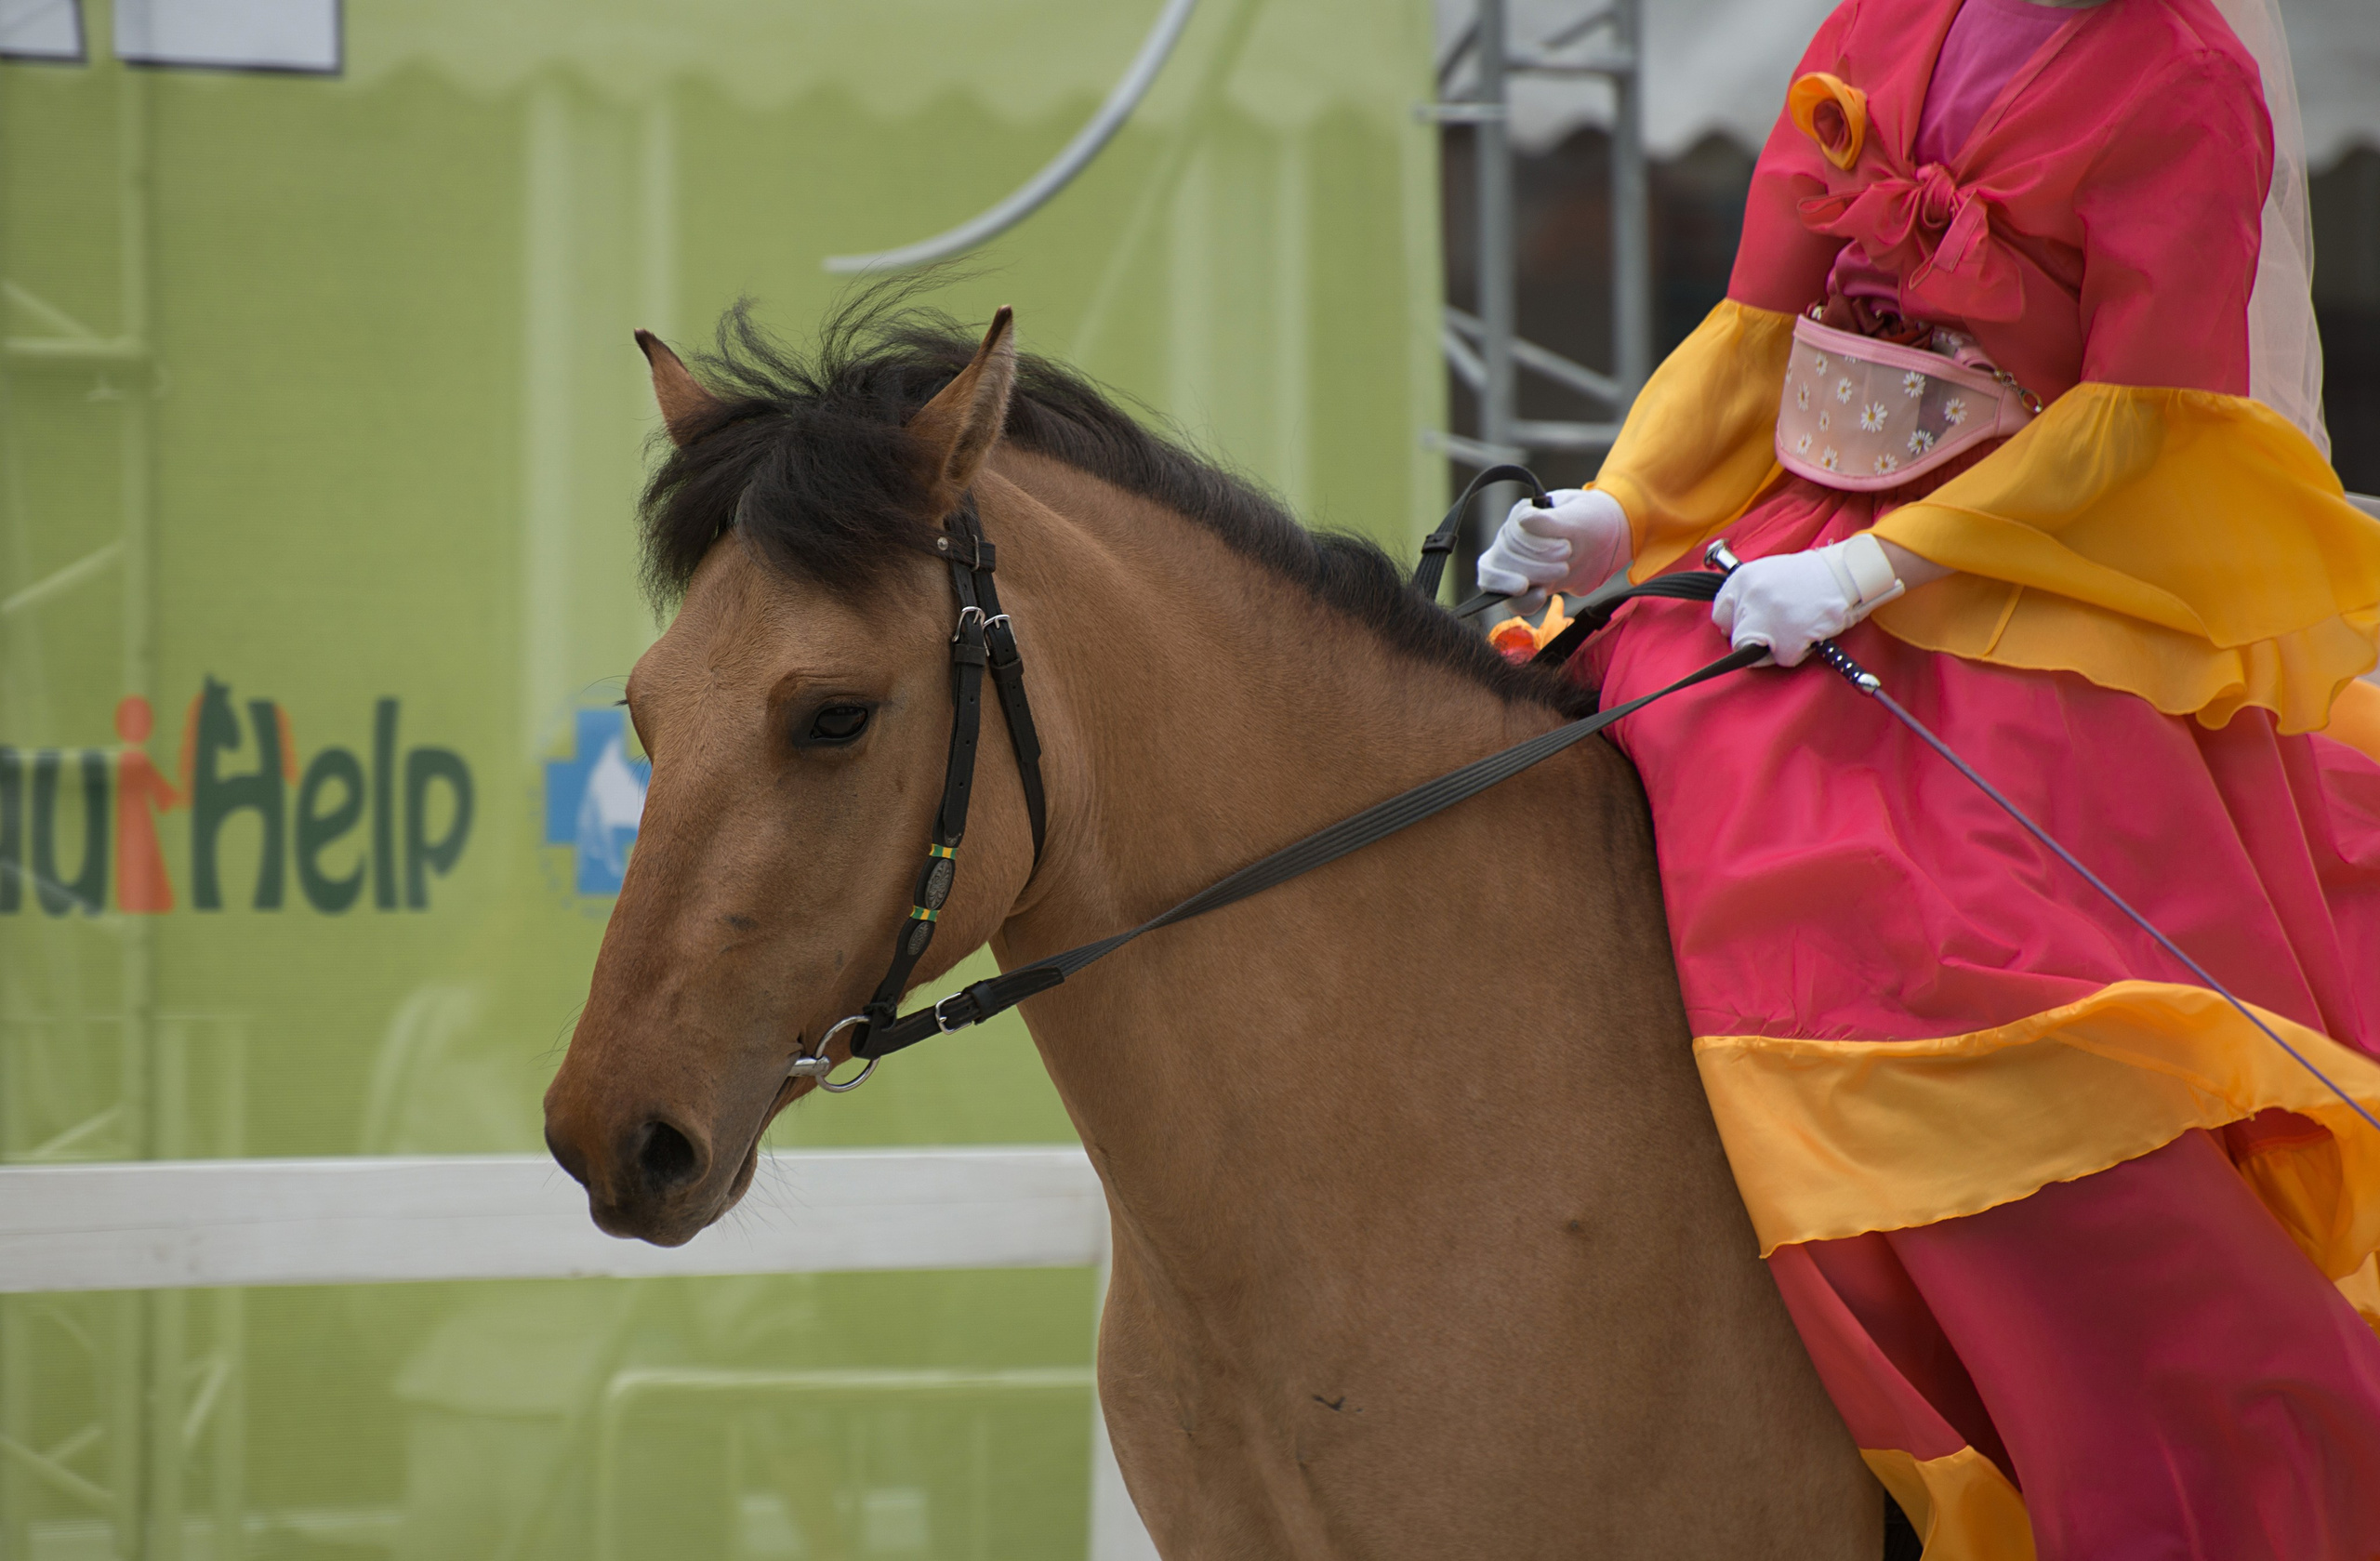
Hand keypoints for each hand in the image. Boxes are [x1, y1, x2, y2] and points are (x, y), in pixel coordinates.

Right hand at [1476, 489, 1631, 608]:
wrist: (1605, 543)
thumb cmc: (1589, 521)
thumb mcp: (1576, 515)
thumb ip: (1549, 520)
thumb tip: (1523, 519)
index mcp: (1520, 517)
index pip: (1510, 536)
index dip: (1534, 546)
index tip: (1565, 549)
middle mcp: (1511, 540)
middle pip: (1503, 560)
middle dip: (1536, 566)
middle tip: (1566, 564)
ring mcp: (1515, 565)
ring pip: (1502, 581)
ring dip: (1533, 580)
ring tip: (1563, 572)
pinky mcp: (1525, 586)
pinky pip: (1512, 601)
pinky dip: (1524, 603)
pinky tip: (1540, 597)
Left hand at [1710, 534, 1905, 666]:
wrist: (1849, 571)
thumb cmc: (1811, 576)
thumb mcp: (1769, 572)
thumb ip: (1749, 594)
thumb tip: (1732, 625)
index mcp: (1743, 578)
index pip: (1720, 614)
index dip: (1737, 624)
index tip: (1752, 625)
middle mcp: (1751, 595)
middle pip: (1736, 638)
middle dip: (1756, 639)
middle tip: (1779, 630)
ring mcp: (1770, 616)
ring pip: (1752, 653)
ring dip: (1773, 649)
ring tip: (1792, 633)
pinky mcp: (1790, 635)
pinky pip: (1783, 659)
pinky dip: (1798, 652)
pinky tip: (1809, 633)